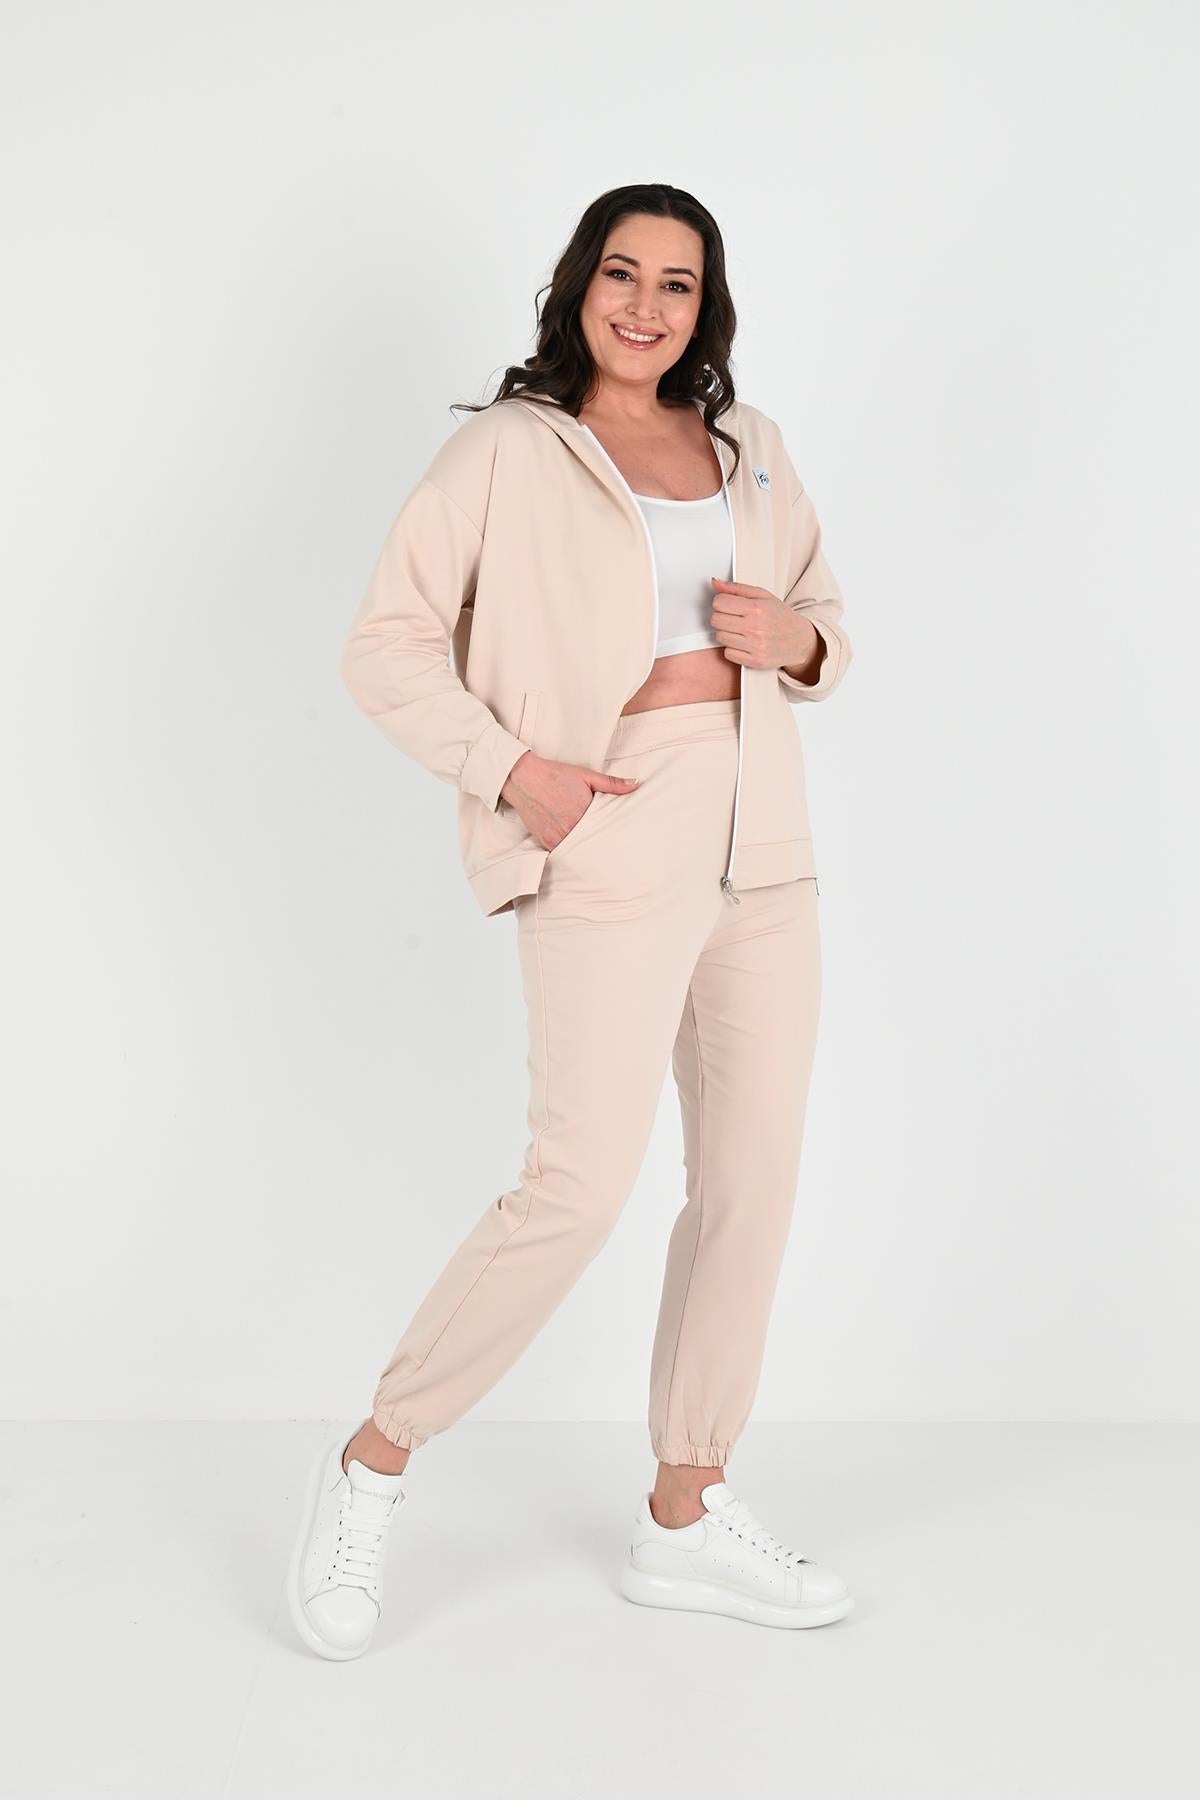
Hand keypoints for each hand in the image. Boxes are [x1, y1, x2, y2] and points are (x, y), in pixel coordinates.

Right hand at [500, 752, 638, 850]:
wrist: (523, 778)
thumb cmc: (555, 775)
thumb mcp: (586, 776)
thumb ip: (611, 783)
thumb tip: (634, 784)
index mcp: (584, 813)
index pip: (605, 830)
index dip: (613, 834)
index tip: (621, 839)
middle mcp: (570, 828)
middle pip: (592, 842)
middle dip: (600, 844)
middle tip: (612, 852)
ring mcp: (556, 837)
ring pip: (577, 850)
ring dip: (585, 849)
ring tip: (596, 852)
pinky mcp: (545, 841)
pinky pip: (562, 852)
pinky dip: (569, 850)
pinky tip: (576, 848)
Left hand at [710, 577, 820, 676]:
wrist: (799, 640)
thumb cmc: (780, 617)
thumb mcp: (762, 596)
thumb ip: (737, 588)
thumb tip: (715, 583)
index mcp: (757, 608)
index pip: (719, 602)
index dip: (721, 602)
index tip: (727, 605)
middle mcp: (755, 627)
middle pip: (716, 620)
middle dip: (721, 617)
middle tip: (732, 618)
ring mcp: (755, 646)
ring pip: (720, 637)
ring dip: (726, 633)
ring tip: (739, 630)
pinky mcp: (755, 661)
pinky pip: (728, 654)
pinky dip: (732, 649)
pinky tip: (742, 643)